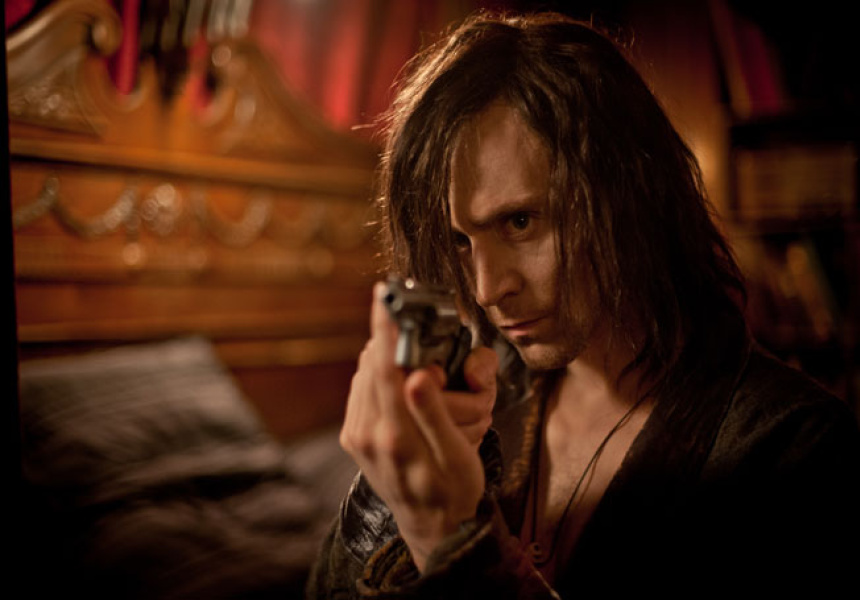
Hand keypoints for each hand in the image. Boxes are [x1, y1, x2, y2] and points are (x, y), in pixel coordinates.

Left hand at [340, 282, 497, 570]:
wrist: (433, 528)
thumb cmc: (456, 489)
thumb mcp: (458, 457)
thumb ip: (435, 415)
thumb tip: (417, 376)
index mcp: (395, 437)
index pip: (384, 367)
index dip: (384, 327)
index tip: (384, 294)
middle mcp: (367, 436)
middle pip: (370, 365)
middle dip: (391, 339)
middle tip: (414, 330)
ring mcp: (356, 437)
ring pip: (364, 375)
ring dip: (386, 358)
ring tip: (416, 361)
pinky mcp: (353, 439)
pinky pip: (363, 391)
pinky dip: (379, 376)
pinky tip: (401, 382)